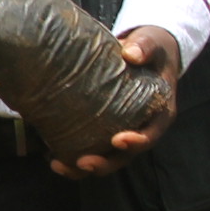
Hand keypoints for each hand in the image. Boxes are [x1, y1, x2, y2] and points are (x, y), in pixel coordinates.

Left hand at [52, 26, 184, 175]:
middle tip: (83, 162)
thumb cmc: (149, 48)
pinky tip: (51, 157)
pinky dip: (71, 157)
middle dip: (104, 163)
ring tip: (59, 166)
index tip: (119, 140)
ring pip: (106, 158)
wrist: (140, 50)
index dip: (137, 141)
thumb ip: (144, 46)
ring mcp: (121, 132)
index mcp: (158, 113)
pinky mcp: (102, 129)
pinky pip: (90, 149)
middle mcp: (141, 129)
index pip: (151, 134)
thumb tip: (130, 53)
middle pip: (125, 156)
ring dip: (82, 167)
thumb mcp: (151, 43)